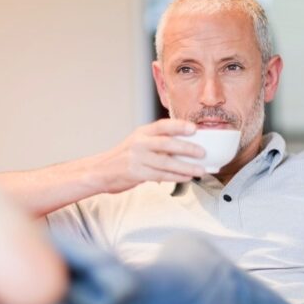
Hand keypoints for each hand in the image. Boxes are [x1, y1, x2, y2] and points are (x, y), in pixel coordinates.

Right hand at [91, 119, 205, 193]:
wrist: (100, 171)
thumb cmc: (123, 157)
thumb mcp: (138, 143)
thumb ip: (157, 143)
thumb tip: (186, 146)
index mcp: (142, 133)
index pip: (162, 125)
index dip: (179, 126)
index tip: (194, 129)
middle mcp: (139, 143)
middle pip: (167, 144)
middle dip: (187, 149)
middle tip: (203, 153)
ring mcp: (137, 159)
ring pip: (167, 163)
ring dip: (186, 167)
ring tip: (200, 170)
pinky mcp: (137, 173)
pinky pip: (161, 175)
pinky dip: (176, 177)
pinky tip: (186, 178)